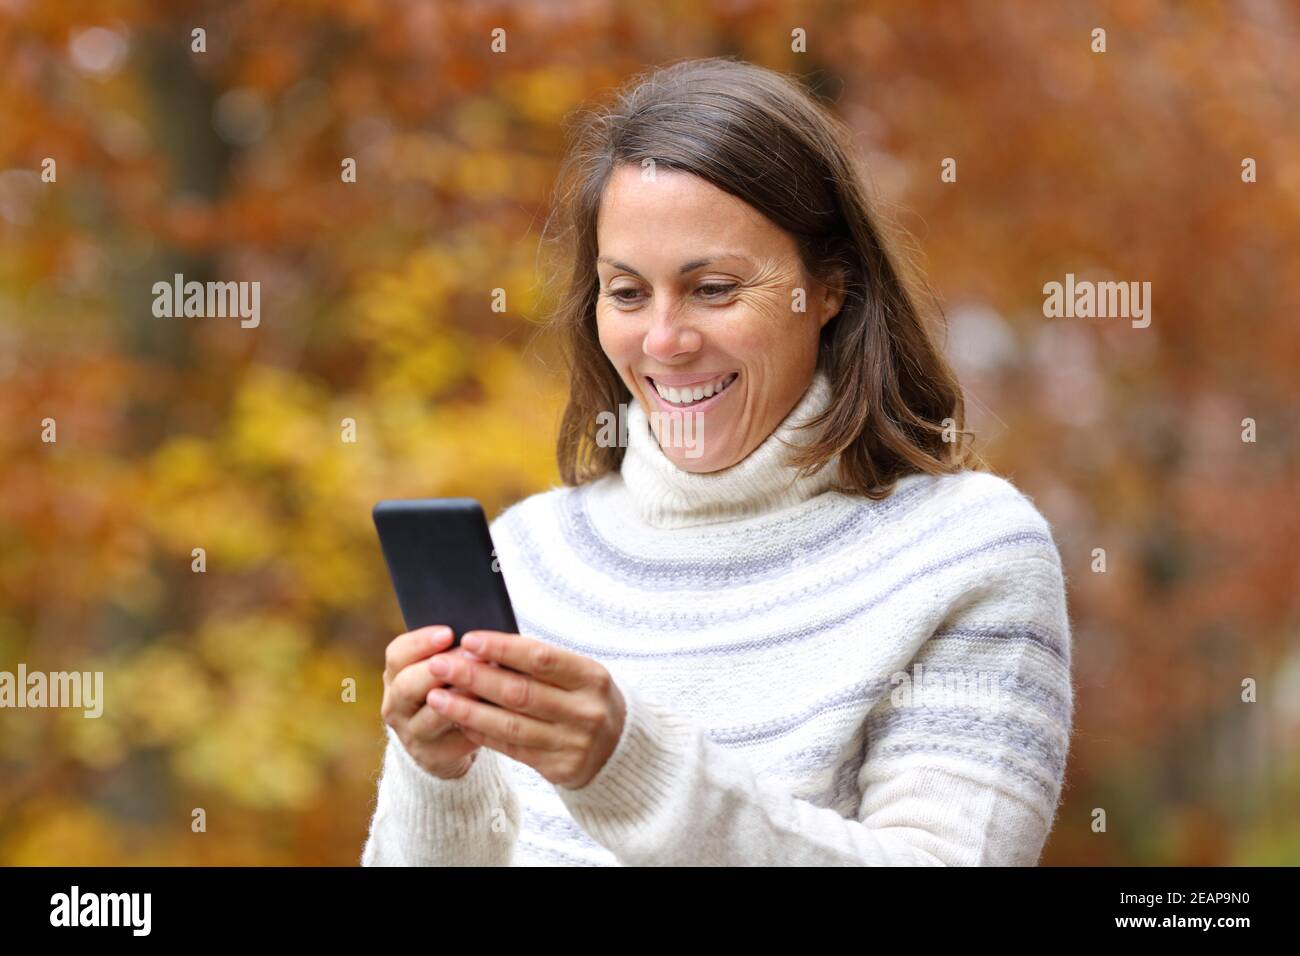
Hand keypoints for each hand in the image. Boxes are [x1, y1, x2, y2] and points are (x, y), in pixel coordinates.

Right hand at [380, 625, 490, 778]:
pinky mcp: (432, 756)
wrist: (442, 740)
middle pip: (408, 685)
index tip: (448, 632)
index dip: (421, 642)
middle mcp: (395, 705)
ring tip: (486, 684)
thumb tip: (481, 636)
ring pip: (432, 715)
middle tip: (473, 656)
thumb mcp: (440, 670)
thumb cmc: (449, 689)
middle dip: (441, 668)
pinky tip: (496, 713)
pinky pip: (455, 739)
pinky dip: (477, 725)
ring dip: (461, 698)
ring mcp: (411, 734)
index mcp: (395, 676)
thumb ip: (451, 653)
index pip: (397, 654)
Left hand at [424, 630, 625, 789]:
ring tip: (436, 697)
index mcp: (592, 677)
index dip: (502, 648)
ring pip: (510, 725)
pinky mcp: (560, 769)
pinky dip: (483, 733)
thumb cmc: (587, 699)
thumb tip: (483, 648)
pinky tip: (459, 721)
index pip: (541, 658)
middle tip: (440, 665)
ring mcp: (574, 743)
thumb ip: (540, 664)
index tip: (468, 639)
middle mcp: (586, 711)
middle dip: (474, 677)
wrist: (620, 750)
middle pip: (520, 692)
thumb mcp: (579, 675)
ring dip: (468, 709)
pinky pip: (512, 749)